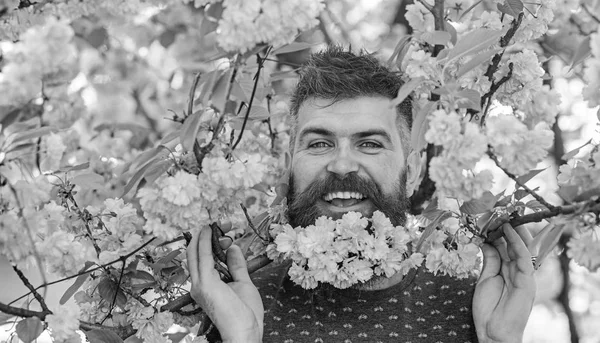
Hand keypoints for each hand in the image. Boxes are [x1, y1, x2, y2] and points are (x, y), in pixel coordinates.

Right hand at [186, 226, 263, 342]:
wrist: (245, 332)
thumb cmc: (246, 314)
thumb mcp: (243, 283)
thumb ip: (237, 266)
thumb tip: (233, 248)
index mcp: (205, 286)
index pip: (202, 259)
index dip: (212, 243)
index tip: (227, 234)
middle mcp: (198, 284)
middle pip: (196, 253)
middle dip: (208, 236)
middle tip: (223, 225)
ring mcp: (199, 284)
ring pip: (196, 252)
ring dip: (208, 236)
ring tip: (220, 225)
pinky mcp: (205, 284)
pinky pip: (203, 257)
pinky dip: (205, 241)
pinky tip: (209, 231)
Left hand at [473, 224, 535, 342]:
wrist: (493, 331)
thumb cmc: (489, 309)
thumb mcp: (485, 278)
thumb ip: (490, 260)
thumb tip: (486, 241)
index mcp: (509, 270)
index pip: (507, 245)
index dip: (500, 230)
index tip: (490, 215)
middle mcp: (519, 270)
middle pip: (515, 243)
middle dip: (508, 225)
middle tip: (498, 208)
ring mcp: (524, 275)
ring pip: (522, 246)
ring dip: (513, 228)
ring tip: (503, 213)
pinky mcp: (527, 281)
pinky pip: (524, 257)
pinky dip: (517, 242)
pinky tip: (508, 229)